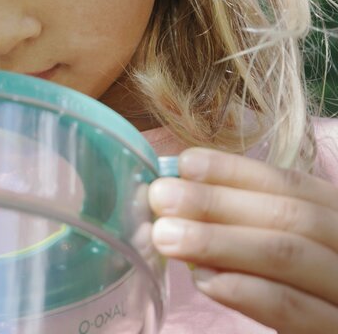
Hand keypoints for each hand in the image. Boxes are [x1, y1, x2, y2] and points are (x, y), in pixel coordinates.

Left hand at [148, 148, 337, 332]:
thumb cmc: (302, 291)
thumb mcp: (288, 246)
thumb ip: (247, 222)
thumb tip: (179, 196)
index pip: (290, 184)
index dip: (234, 171)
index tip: (184, 164)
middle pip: (288, 215)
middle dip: (216, 202)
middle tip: (160, 197)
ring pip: (288, 255)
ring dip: (218, 241)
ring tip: (167, 235)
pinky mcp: (337, 333)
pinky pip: (294, 309)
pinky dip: (246, 291)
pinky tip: (203, 279)